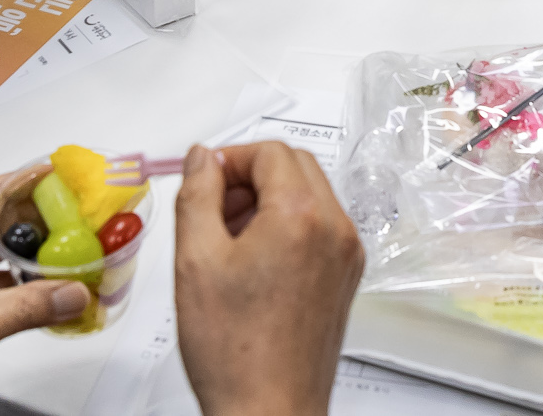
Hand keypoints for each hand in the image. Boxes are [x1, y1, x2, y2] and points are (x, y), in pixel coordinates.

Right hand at [176, 142, 363, 415]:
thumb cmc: (234, 350)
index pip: (270, 152)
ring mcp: (346, 255)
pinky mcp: (345, 279)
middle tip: (213, 212)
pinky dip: (287, 229)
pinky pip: (319, 229)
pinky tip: (251, 265)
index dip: (230, 160)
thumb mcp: (196, 261)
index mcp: (301, 216)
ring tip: (228, 244)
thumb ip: (197, 195)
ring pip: (309, 196)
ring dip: (268, 202)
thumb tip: (202, 157)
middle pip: (295, 167)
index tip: (203, 183)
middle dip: (250, 177)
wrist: (269, 411)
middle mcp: (335, 229)